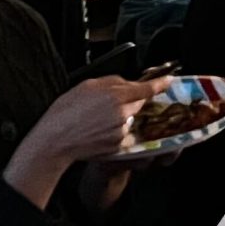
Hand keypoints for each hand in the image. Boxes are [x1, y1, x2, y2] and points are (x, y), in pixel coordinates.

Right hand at [8, 76, 168, 207]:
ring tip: (97, 119)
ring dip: (121, 116)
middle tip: (110, 103)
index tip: (169, 80)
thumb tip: (125, 82)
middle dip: (131, 101)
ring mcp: (122, 131)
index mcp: (116, 95)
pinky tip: (97, 130)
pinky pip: (123, 133)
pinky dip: (115, 130)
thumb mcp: (86, 85)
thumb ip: (110, 81)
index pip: (146, 88)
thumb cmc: (65, 112)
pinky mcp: (118, 145)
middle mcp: (123, 113)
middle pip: (138, 103)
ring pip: (130, 118)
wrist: (55, 141)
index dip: (160, 83)